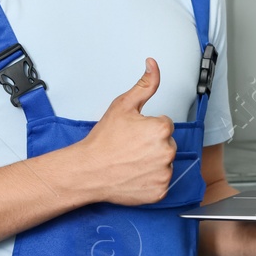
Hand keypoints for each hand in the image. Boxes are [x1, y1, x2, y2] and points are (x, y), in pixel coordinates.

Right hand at [81, 59, 174, 205]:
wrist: (88, 171)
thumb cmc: (103, 141)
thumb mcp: (122, 105)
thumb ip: (144, 84)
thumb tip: (153, 64)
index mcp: (161, 129)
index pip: (165, 125)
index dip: (148, 128)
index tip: (133, 134)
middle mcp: (167, 152)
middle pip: (167, 144)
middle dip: (152, 145)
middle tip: (130, 148)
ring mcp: (164, 173)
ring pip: (165, 163)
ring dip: (152, 162)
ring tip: (131, 162)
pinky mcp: (160, 191)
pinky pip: (161, 182)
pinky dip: (150, 180)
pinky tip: (134, 175)